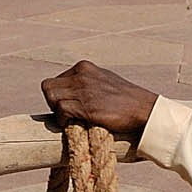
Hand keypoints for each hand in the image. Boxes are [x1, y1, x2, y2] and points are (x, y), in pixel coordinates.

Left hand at [41, 61, 157, 137]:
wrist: (144, 109)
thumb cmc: (126, 99)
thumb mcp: (104, 81)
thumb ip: (87, 83)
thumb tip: (71, 94)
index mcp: (84, 67)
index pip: (55, 80)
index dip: (58, 96)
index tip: (68, 106)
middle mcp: (81, 75)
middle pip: (48, 87)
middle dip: (53, 103)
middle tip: (65, 114)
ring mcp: (83, 89)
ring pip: (51, 98)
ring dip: (57, 112)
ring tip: (69, 120)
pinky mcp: (86, 106)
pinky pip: (61, 111)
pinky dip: (63, 120)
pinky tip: (72, 125)